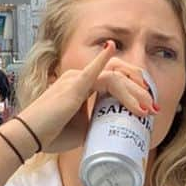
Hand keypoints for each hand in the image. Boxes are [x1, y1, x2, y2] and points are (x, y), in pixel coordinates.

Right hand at [18, 41, 156, 153]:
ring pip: (113, 78)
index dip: (133, 90)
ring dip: (133, 91)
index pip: (113, 81)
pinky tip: (109, 49)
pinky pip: (92, 71)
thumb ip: (97, 120)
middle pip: (117, 76)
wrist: (31, 137)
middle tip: (154, 108)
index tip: (148, 108)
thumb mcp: (83, 127)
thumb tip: (114, 126)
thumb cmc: (52, 133)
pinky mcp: (73, 87)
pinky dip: (102, 60)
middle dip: (139, 90)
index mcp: (80, 84)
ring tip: (147, 108)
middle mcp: (78, 77)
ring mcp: (75, 79)